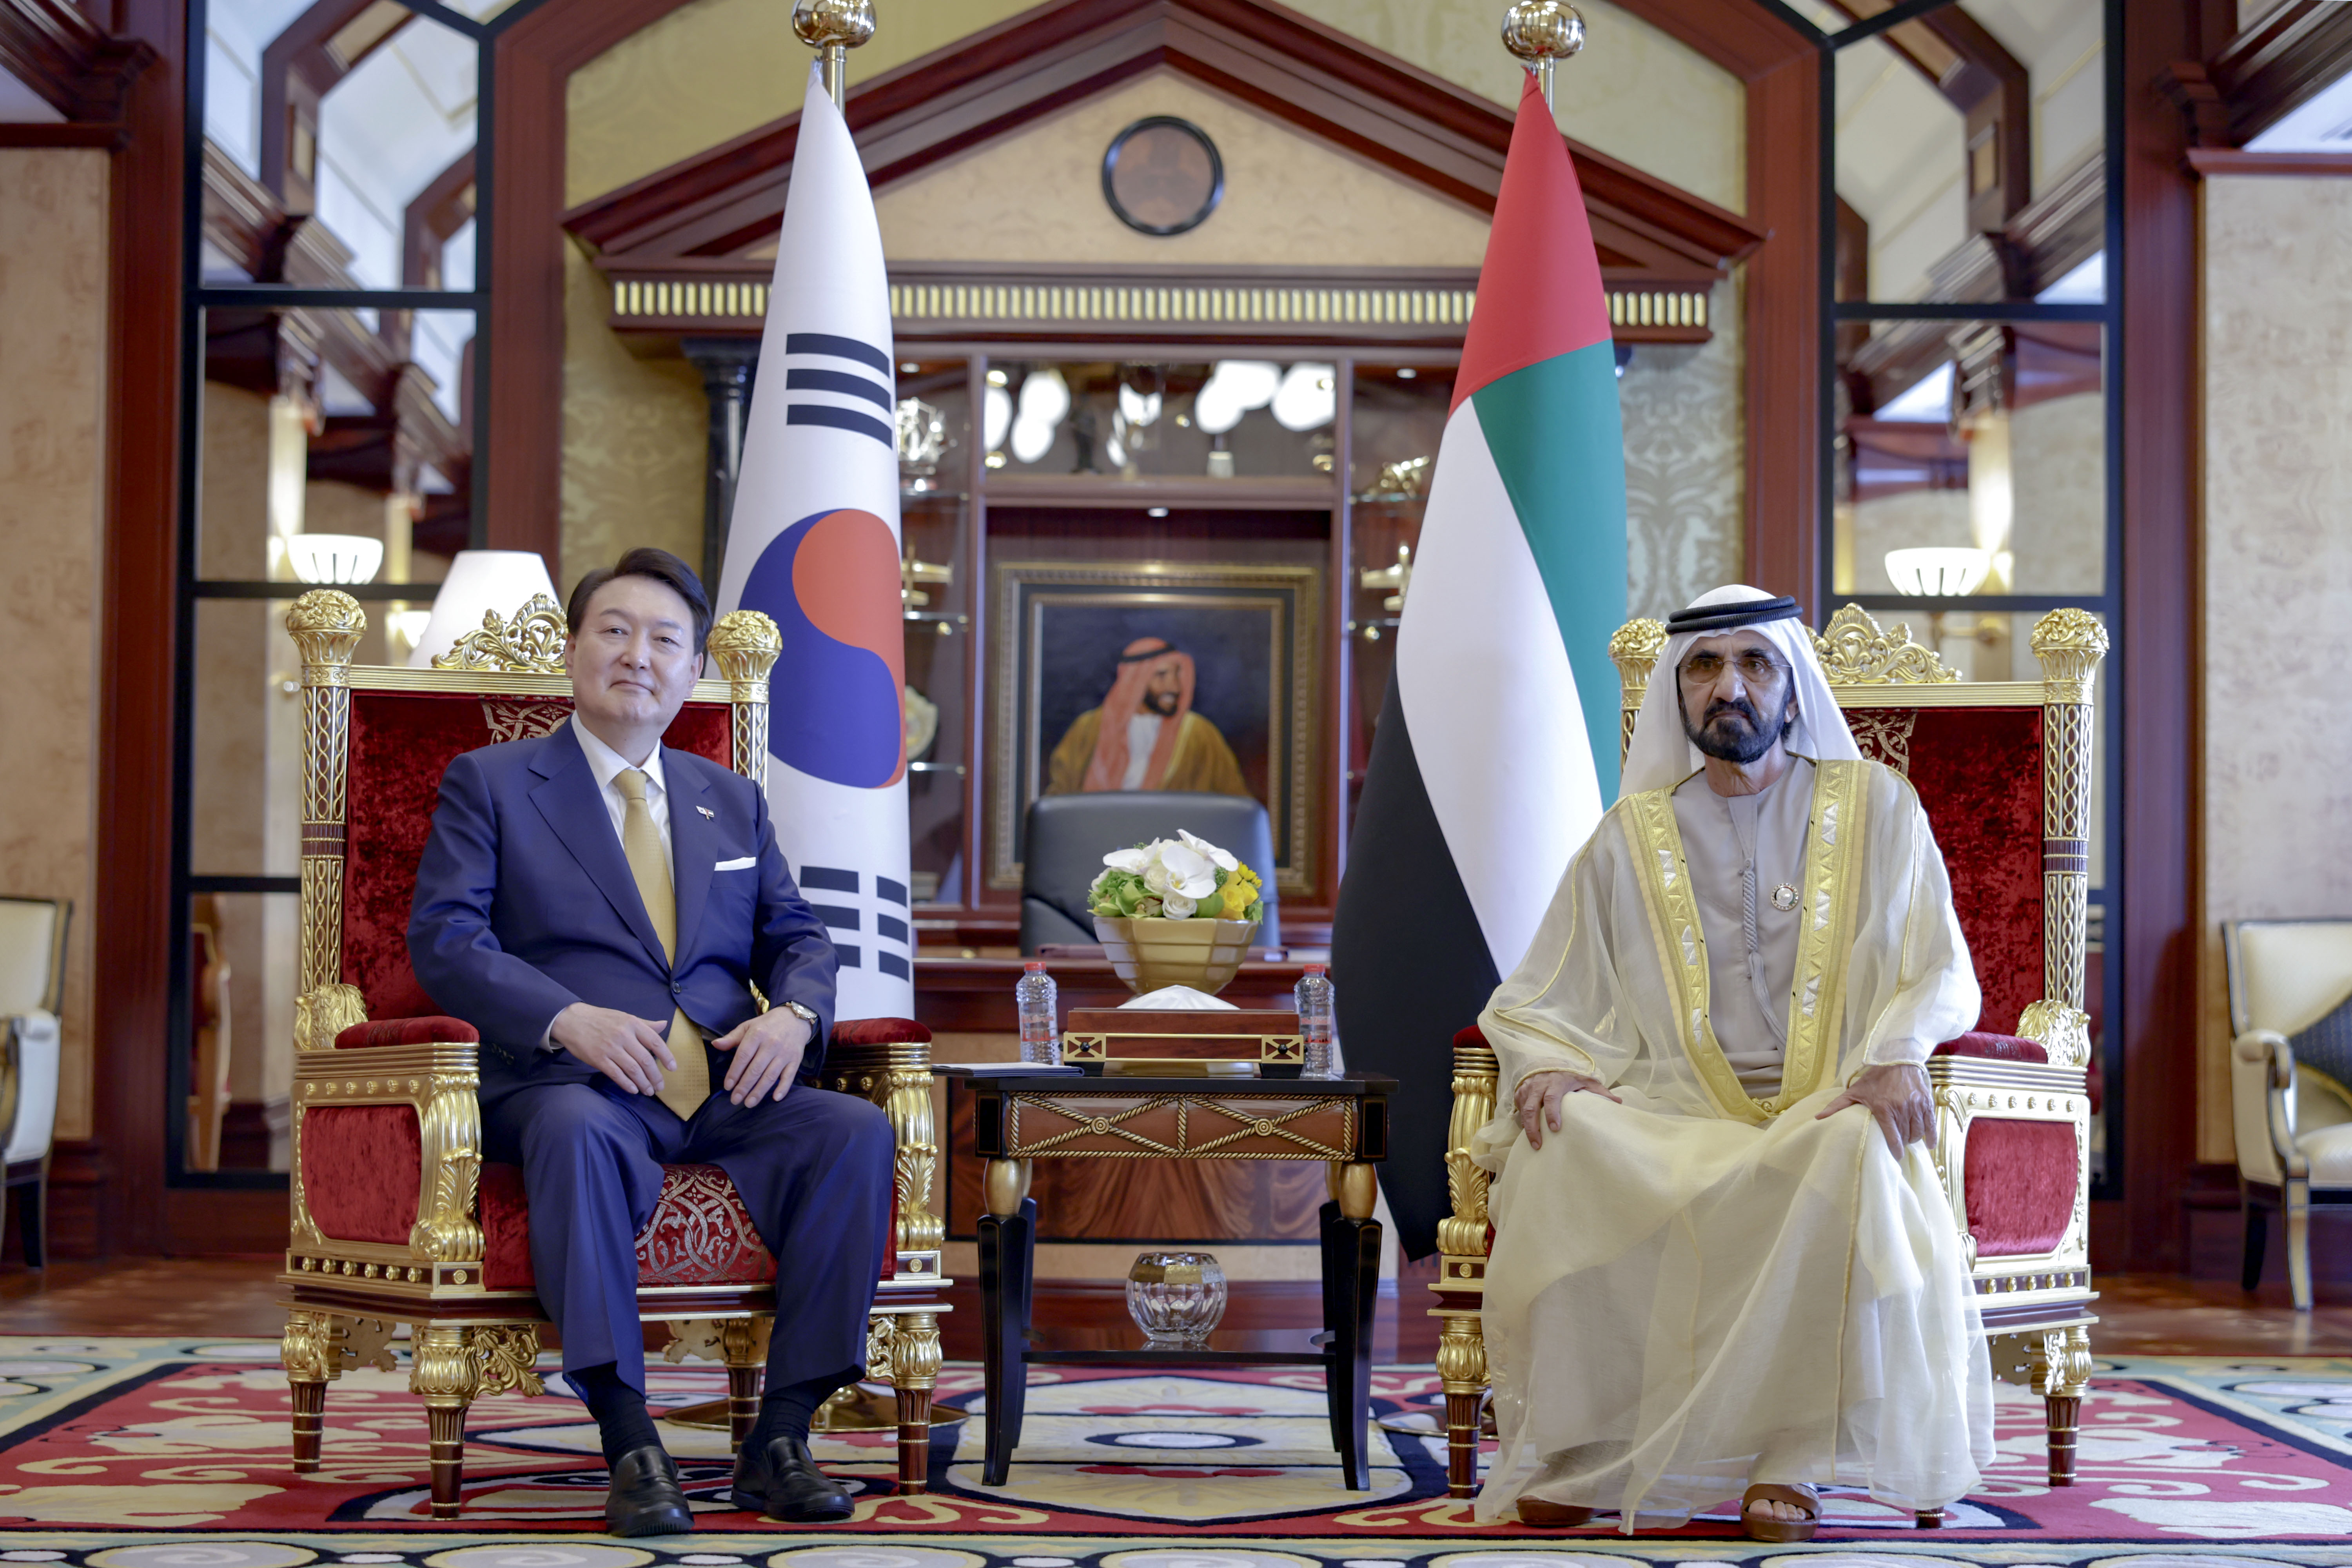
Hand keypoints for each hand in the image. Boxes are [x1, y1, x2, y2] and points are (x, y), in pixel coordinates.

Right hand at [550, 1002, 675, 1094]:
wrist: (572, 1020)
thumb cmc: (601, 1019)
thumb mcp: (625, 1017)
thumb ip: (645, 1024)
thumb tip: (664, 1025)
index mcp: (632, 1024)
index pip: (655, 1042)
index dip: (666, 1056)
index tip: (673, 1068)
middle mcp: (623, 1036)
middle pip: (645, 1060)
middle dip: (655, 1076)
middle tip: (660, 1087)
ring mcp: (610, 1048)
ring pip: (633, 1069)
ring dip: (643, 1083)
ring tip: (648, 1091)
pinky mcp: (598, 1059)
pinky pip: (616, 1074)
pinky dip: (627, 1084)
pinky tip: (633, 1090)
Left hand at [710, 1006, 814, 1105]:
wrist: (795, 1018)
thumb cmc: (767, 1025)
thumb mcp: (748, 1026)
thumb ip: (732, 1038)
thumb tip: (715, 1045)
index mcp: (757, 1034)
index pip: (743, 1056)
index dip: (734, 1073)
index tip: (727, 1086)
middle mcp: (771, 1044)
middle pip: (755, 1069)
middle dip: (744, 1087)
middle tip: (735, 1100)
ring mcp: (784, 1053)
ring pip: (770, 1075)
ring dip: (759, 1091)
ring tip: (749, 1103)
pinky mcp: (796, 1059)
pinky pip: (789, 1076)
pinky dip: (783, 1088)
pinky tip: (775, 1098)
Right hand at [1515, 1067, 1619, 1149]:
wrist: (1549, 1064)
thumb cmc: (1570, 1076)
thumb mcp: (1586, 1081)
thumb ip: (1600, 1092)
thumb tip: (1618, 1103)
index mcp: (1557, 1081)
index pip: (1552, 1097)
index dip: (1552, 1113)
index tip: (1556, 1128)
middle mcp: (1539, 1084)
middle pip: (1532, 1107)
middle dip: (1534, 1127)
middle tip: (1539, 1145)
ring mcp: (1527, 1088)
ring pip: (1523, 1109)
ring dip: (1527, 1128)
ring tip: (1534, 1144)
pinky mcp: (1520, 1092)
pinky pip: (1518, 1108)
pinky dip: (1521, 1121)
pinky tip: (1527, 1132)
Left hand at [1816, 1061, 1934, 1156]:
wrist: (1896, 1059)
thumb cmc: (1874, 1077)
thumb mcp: (1854, 1091)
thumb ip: (1837, 1105)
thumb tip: (1818, 1118)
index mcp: (1883, 1109)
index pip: (1893, 1138)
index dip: (1895, 1151)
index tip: (1895, 1157)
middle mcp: (1902, 1109)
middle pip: (1906, 1137)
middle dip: (1903, 1143)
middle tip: (1899, 1144)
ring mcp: (1916, 1106)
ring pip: (1918, 1132)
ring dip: (1914, 1139)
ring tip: (1908, 1139)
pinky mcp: (1927, 1102)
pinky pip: (1932, 1124)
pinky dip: (1931, 1136)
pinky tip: (1929, 1143)